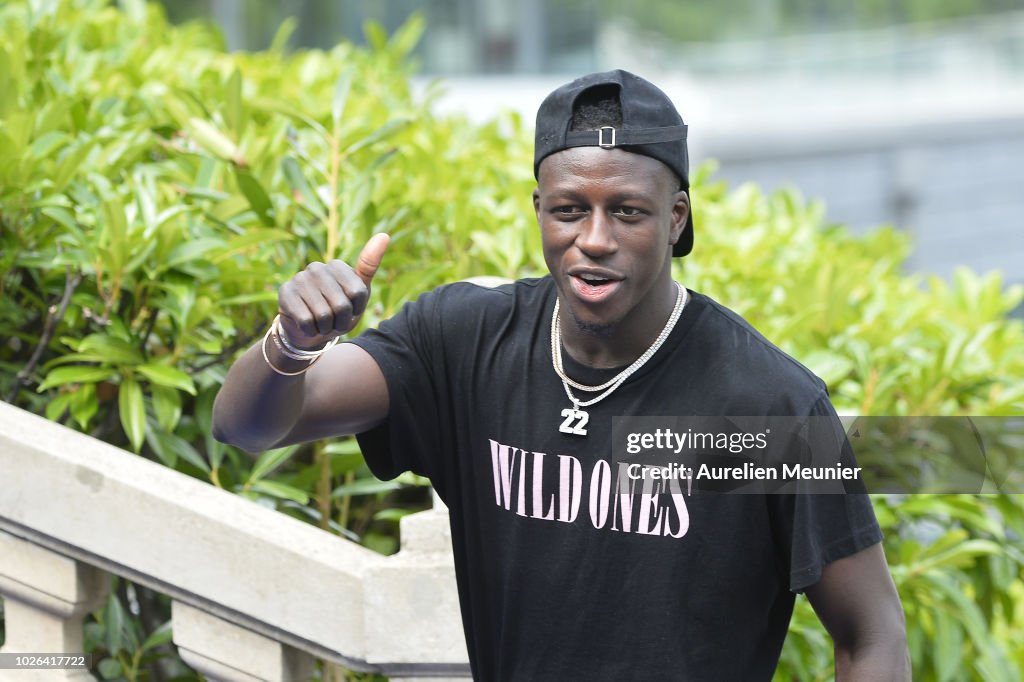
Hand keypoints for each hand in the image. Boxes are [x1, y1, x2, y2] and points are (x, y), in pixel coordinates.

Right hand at [276, 233, 389, 348]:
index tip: (350, 309)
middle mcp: (317, 268)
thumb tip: (384, 235)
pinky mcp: (285, 293)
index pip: (358, 293)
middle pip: (341, 306)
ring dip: (326, 328)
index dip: (357, 309)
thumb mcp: (358, 292)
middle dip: (341, 322)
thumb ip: (369, 266)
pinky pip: (306, 321)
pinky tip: (308, 326)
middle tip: (334, 321)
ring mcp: (299, 279)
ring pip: (323, 315)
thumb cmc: (338, 311)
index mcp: (338, 266)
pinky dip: (311, 331)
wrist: (309, 330)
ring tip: (322, 324)